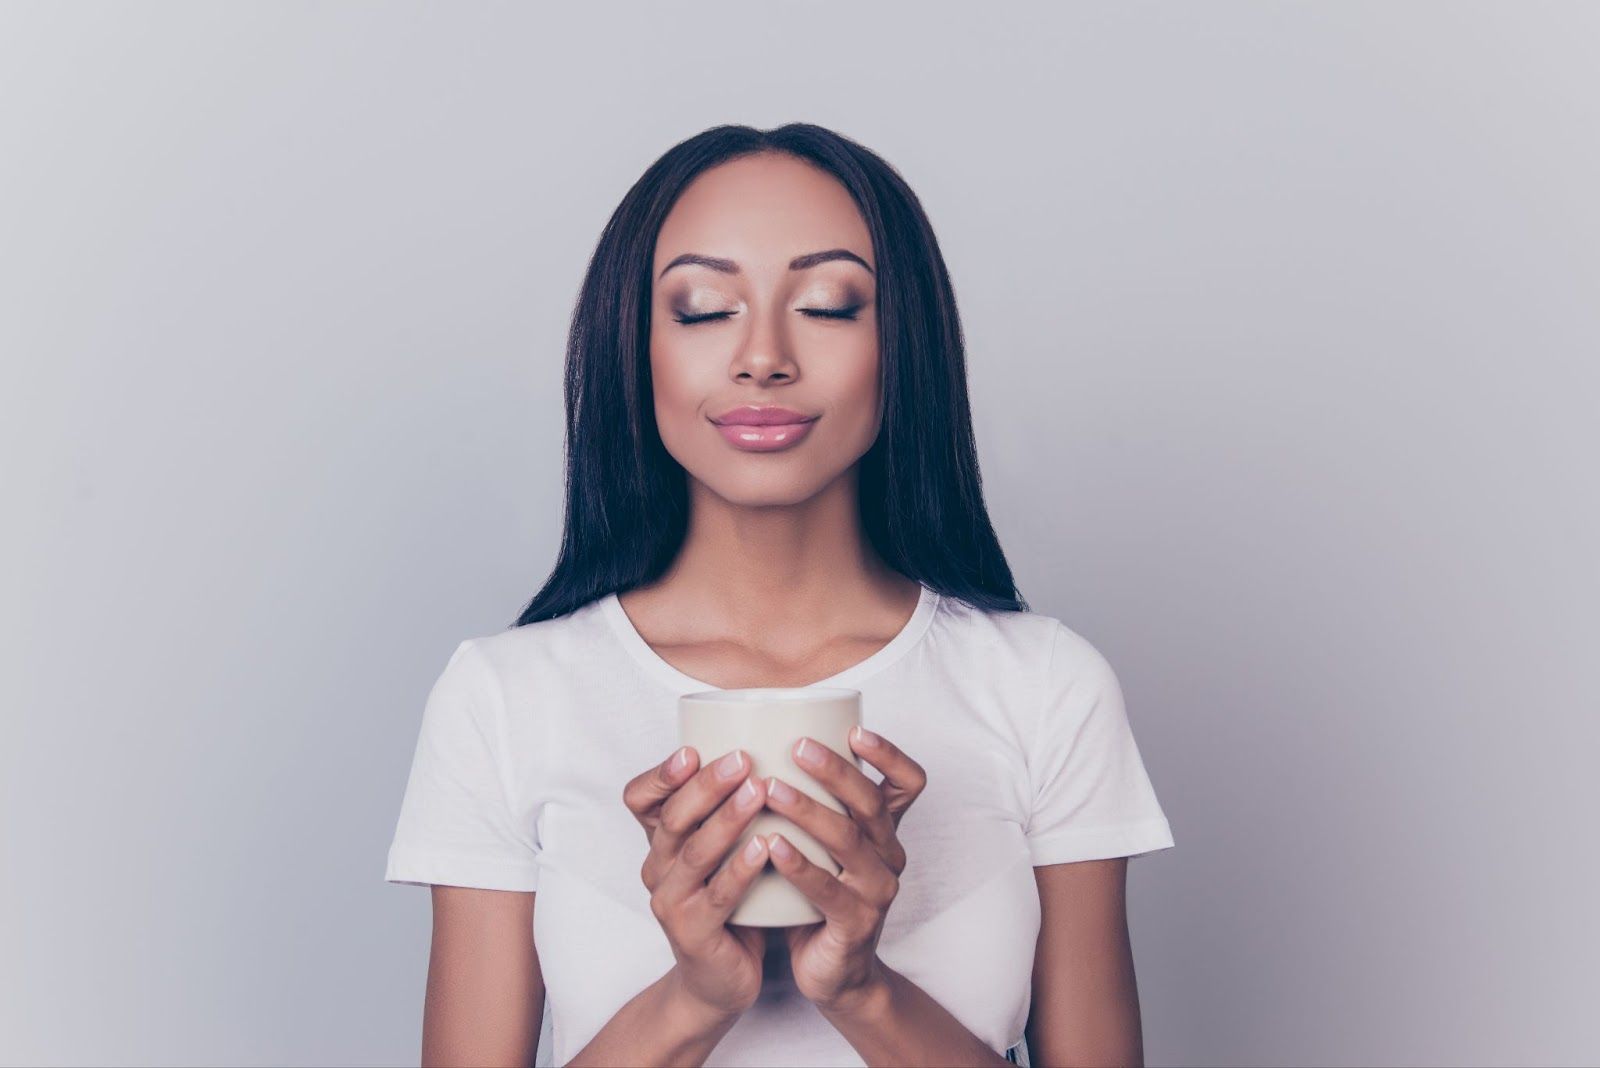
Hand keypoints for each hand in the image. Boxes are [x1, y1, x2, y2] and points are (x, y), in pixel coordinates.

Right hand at [622, 746, 771, 1019]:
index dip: (661, 774)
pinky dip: (741, 868)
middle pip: (672, 818)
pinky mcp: (693, 933)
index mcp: (660, 841)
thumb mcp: (721, 850)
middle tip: (741, 759)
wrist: (722, 979)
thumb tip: (771, 742)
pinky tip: (765, 847)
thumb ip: (730, 808)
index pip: (640, 799)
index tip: (692, 748)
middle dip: (706, 785)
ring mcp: (671, 902)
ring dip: (727, 819)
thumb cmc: (731, 901)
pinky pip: (719, 896)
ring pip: (695, 852)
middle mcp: (657, 867)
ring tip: (758, 791)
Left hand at [760, 725, 926, 1012]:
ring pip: (848, 840)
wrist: (833, 971)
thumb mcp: (827, 846)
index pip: (908, 783)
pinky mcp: (856, 924)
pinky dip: (799, 865)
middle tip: (797, 746)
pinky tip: (772, 846)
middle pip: (871, 803)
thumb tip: (767, 741)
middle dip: (835, 771)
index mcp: (885, 831)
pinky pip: (827, 889)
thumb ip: (815, 804)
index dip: (889, 754)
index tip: (855, 728)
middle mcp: (889, 855)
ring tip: (770, 789)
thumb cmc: (820, 895)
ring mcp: (876, 891)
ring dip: (808, 810)